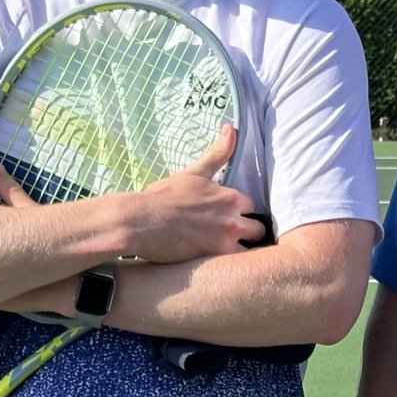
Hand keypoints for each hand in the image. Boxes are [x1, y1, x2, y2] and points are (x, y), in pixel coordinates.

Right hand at [123, 127, 261, 262]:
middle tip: (228, 239)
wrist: (139, 221)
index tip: (228, 219)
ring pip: (253, 249)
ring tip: (228, 256)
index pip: (251, 207)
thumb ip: (217, 154)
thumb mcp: (194, 173)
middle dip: (246, 233)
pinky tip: (224, 270)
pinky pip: (239, 267)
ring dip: (243, 251)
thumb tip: (231, 127)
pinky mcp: (216, 258)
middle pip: (257, 228)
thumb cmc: (163, 197)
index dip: (240, 214)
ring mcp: (227, 238)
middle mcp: (234, 217)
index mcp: (231, 196)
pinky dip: (236, 269)